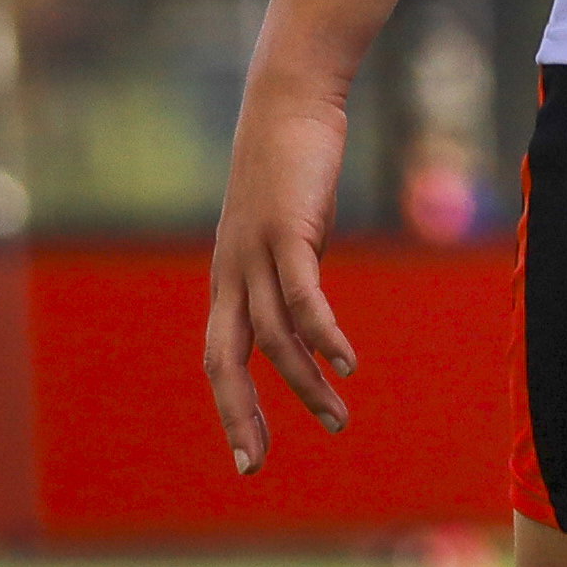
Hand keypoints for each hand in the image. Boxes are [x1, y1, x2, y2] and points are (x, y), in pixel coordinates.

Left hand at [201, 68, 360, 476]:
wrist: (290, 98)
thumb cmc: (294, 163)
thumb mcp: (290, 230)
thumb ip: (292, 272)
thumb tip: (307, 313)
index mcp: (229, 278)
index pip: (220, 357)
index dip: (232, 408)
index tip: (250, 456)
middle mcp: (232, 272)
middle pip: (224, 359)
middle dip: (240, 416)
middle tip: (254, 468)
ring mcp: (255, 251)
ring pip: (273, 336)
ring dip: (304, 384)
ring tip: (338, 420)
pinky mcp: (288, 230)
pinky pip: (301, 296)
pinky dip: (323, 334)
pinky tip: (346, 364)